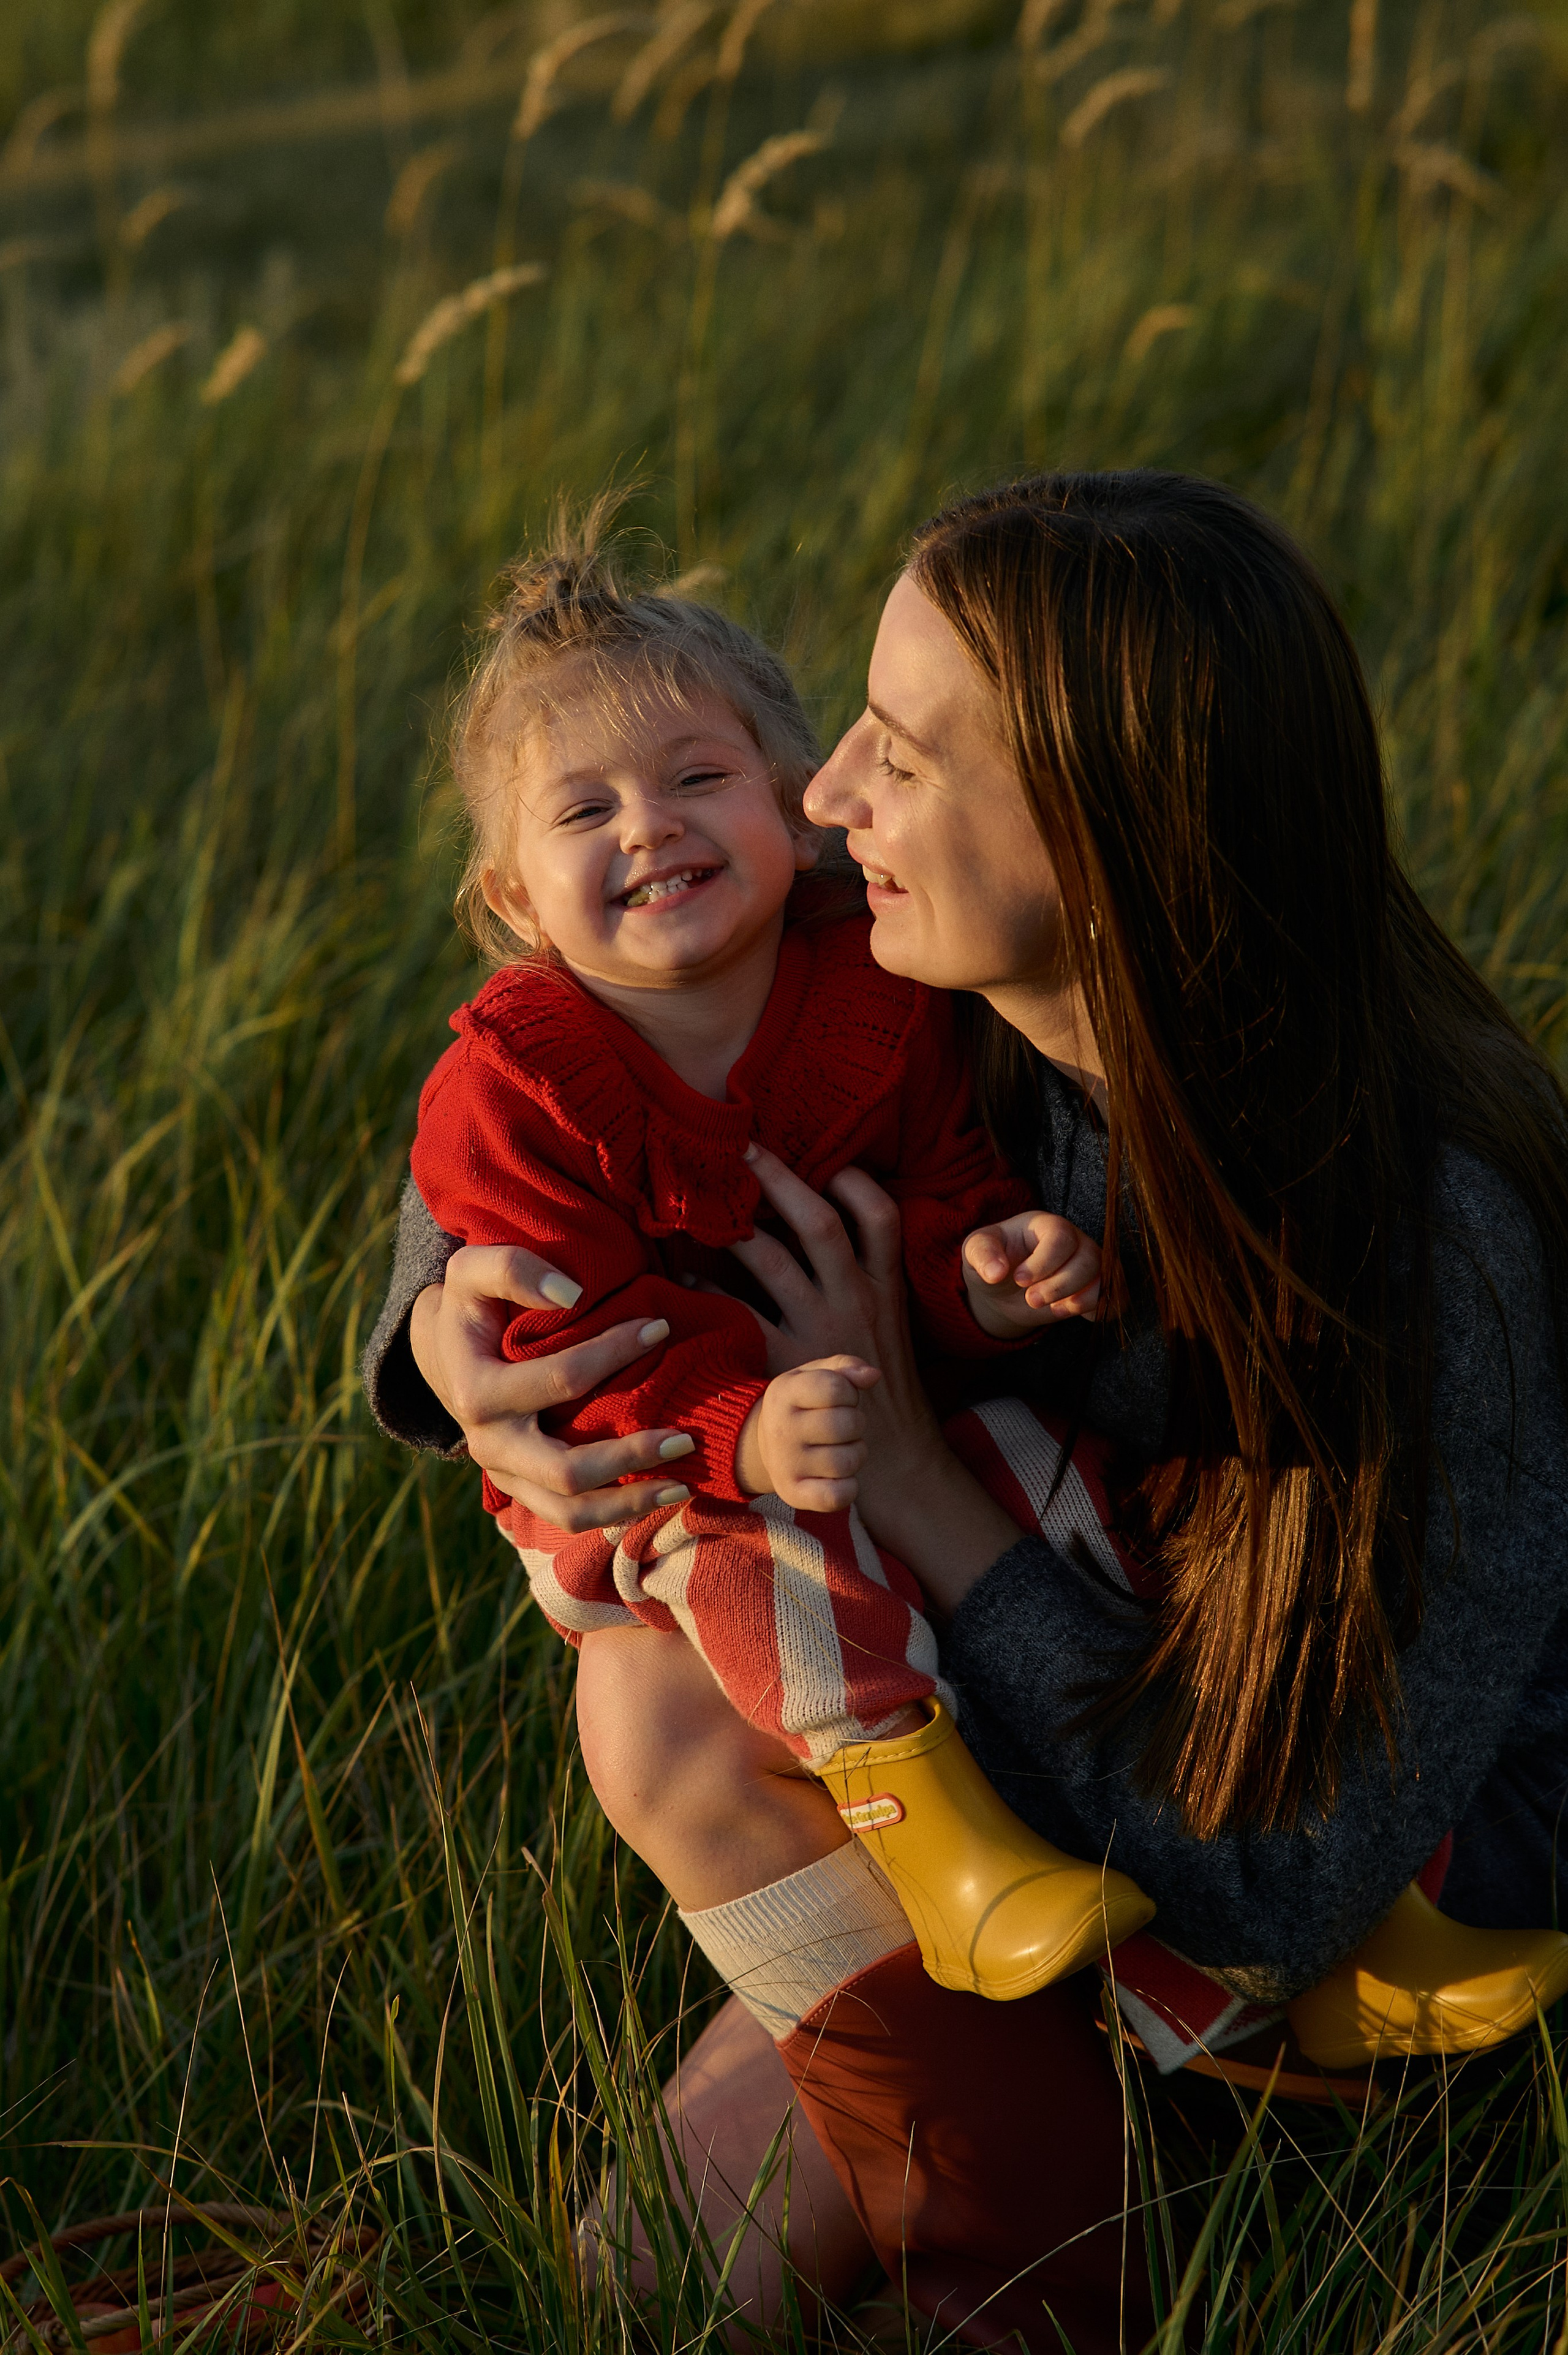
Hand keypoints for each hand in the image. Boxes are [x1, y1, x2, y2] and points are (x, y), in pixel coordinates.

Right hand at [409, 1245, 696, 1531]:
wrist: (445, 1353)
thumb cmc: (470, 1305)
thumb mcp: (473, 1271)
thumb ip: (513, 1268)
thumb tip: (572, 1294)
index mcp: (478, 1393)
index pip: (561, 1380)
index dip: (615, 1353)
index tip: (661, 1328)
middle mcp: (488, 1445)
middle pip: (566, 1470)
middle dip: (630, 1456)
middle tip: (686, 1438)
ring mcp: (504, 1475)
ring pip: (569, 1511)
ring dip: (629, 1503)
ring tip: (684, 1486)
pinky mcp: (520, 1490)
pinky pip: (568, 1517)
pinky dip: (615, 1515)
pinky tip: (657, 1497)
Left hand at [730, 1149, 1018, 1609]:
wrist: (898, 1460)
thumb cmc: (890, 1387)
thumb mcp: (897, 1323)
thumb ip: (872, 1277)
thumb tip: (836, 1226)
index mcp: (886, 1287)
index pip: (881, 1216)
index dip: (854, 1180)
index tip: (825, 1157)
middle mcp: (854, 1300)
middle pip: (820, 1223)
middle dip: (779, 1181)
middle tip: (740, 1148)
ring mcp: (820, 1332)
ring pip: (774, 1263)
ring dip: (735, 1231)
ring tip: (700, 1205)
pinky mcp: (788, 1365)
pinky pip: (741, 1317)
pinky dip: (710, 1293)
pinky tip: (685, 1280)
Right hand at [736, 1356, 882, 1511]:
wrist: (761, 1444)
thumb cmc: (802, 1405)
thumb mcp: (813, 1376)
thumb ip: (845, 1367)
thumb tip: (873, 1375)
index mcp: (784, 1393)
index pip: (836, 1388)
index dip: (850, 1393)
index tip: (841, 1398)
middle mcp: (780, 1429)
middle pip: (846, 1425)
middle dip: (856, 1423)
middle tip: (844, 1426)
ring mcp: (785, 1464)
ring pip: (847, 1461)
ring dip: (856, 1453)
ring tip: (842, 1448)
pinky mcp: (793, 1493)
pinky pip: (838, 1496)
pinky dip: (849, 1487)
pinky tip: (840, 1476)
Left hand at [962, 1211, 1101, 1336]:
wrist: (1004, 1289)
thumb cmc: (993, 1261)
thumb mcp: (976, 1251)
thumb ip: (983, 1255)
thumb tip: (996, 1273)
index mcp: (1045, 1225)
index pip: (1061, 1236)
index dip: (1044, 1262)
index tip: (1018, 1280)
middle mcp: (1075, 1240)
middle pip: (1090, 1258)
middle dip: (1060, 1286)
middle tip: (1031, 1300)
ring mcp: (1089, 1264)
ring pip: (1106, 1278)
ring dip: (1080, 1301)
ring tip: (1052, 1310)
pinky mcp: (1096, 1288)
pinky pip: (1116, 1298)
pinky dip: (1101, 1310)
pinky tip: (1076, 1314)